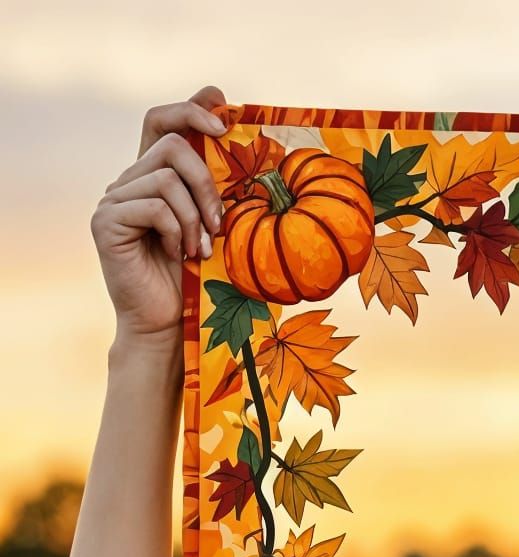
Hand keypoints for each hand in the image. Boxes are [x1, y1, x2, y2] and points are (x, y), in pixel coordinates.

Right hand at [92, 85, 228, 347]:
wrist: (167, 326)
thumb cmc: (198, 282)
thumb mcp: (216, 232)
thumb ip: (219, 195)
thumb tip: (253, 157)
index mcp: (155, 177)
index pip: (163, 121)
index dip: (191, 109)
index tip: (224, 118)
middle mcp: (130, 180)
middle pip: (172, 145)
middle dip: (206, 181)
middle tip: (220, 224)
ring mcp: (114, 199)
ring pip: (166, 178)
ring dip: (195, 217)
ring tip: (200, 250)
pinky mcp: (107, 222)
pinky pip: (154, 206)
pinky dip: (176, 232)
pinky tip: (178, 256)